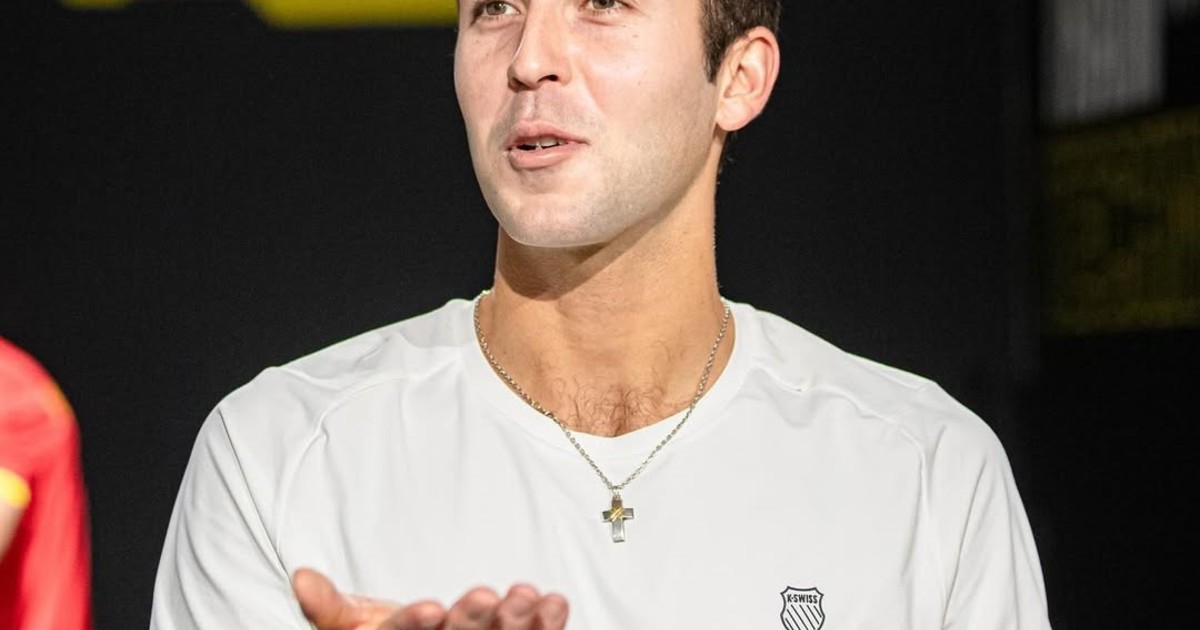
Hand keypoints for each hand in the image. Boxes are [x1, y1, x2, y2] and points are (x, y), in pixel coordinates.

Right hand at [292, 568, 570, 629]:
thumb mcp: (350, 623)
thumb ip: (329, 606)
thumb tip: (300, 576)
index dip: (417, 625)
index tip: (432, 606)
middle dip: (474, 620)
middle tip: (488, 596)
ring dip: (518, 621)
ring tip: (528, 595)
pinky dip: (548, 624)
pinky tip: (556, 603)